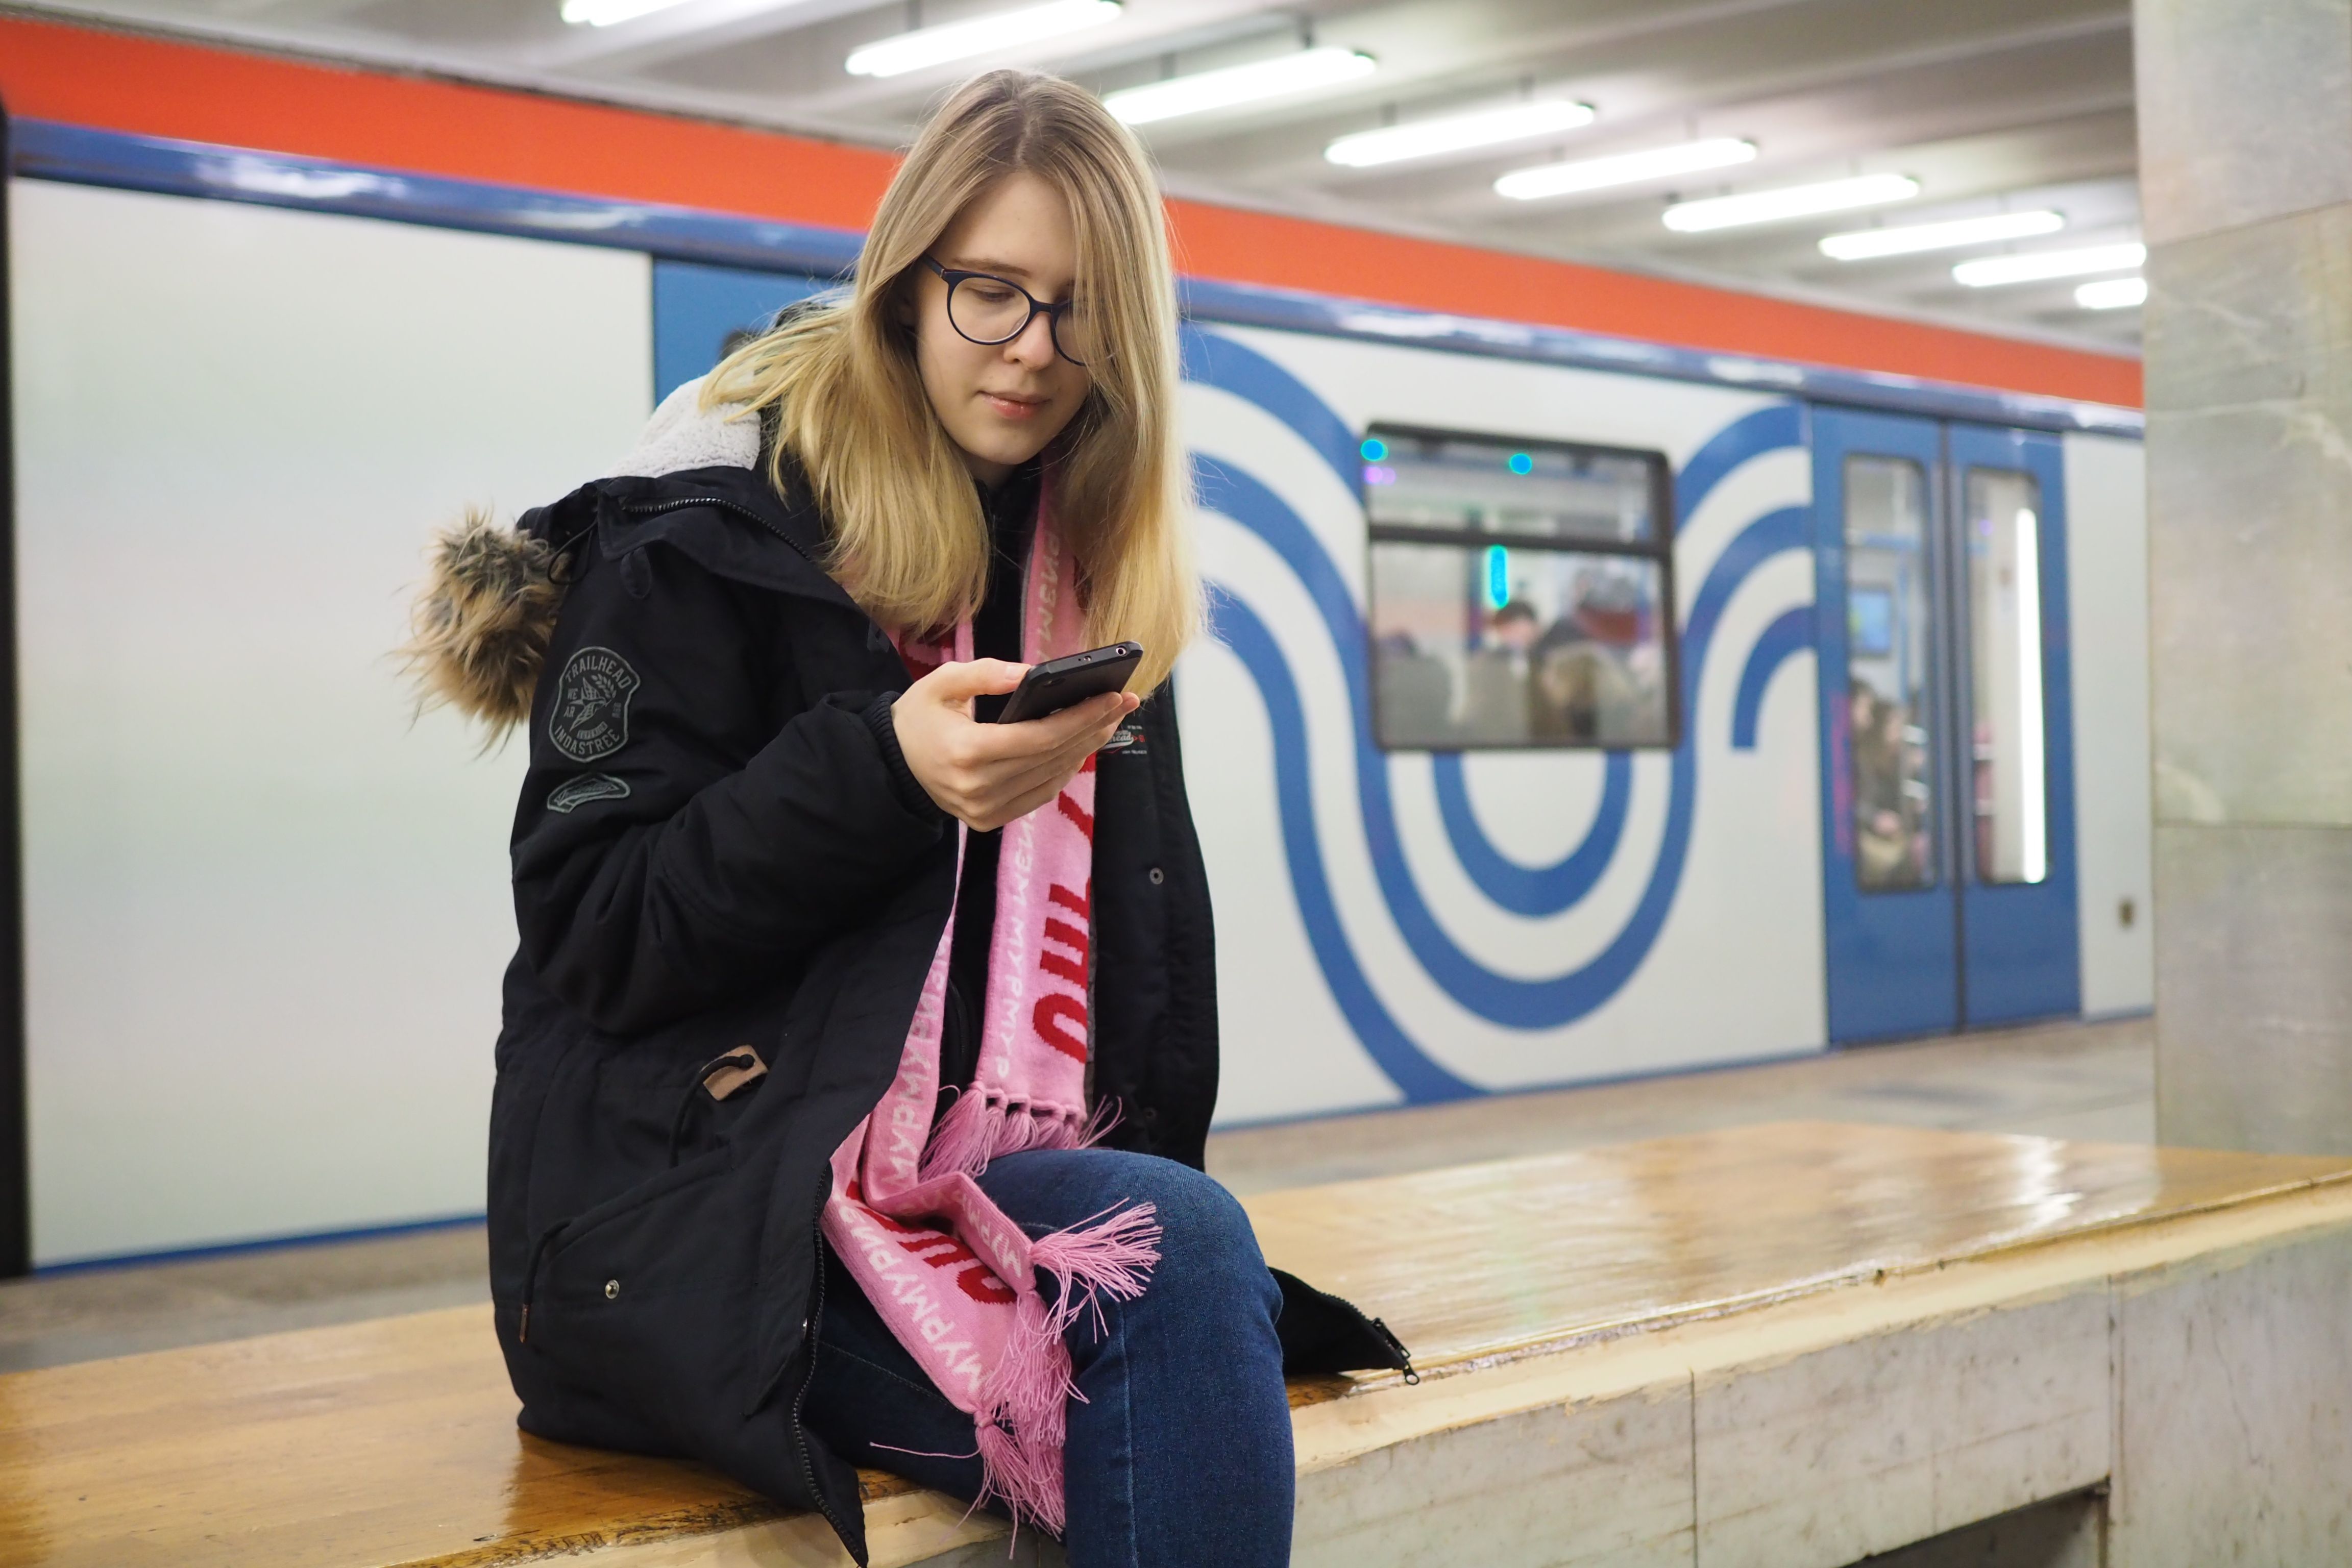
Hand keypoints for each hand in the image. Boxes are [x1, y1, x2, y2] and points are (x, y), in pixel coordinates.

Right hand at [891, 659, 1139, 832]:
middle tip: (1123, 702)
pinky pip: (1039, 795)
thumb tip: (1030, 674)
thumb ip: (984, 674)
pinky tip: (1080, 746)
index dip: (1080, 717)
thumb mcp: (940, 683)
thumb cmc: (917, 718)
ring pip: (1051, 778)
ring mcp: (985, 809)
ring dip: (1084, 748)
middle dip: (1093, 727)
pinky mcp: (989, 820)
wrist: (892, 766)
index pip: (1038, 737)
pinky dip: (1063, 770)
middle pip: (1051, 757)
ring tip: (1108, 719)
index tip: (1111, 696)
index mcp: (966, 752)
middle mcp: (978, 787)